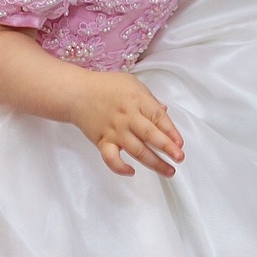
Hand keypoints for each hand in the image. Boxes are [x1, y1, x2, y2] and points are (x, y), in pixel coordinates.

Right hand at [69, 71, 184, 176]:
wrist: (76, 93)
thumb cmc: (105, 86)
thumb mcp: (132, 84)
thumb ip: (149, 100)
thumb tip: (164, 111)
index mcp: (137, 100)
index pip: (159, 117)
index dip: (172, 132)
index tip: (180, 143)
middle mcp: (127, 117)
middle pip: (150, 135)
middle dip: (167, 148)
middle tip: (179, 158)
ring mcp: (115, 131)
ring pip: (137, 150)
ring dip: (154, 163)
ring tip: (168, 171)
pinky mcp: (102, 141)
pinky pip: (111, 158)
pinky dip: (120, 167)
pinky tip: (131, 172)